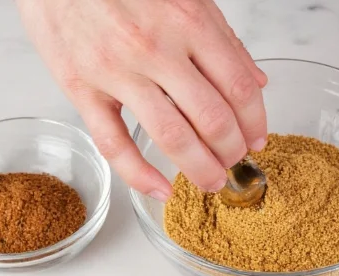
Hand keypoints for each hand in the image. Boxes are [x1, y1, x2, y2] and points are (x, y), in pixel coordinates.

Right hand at [16, 0, 267, 199]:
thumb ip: (222, 39)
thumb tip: (256, 82)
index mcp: (188, 22)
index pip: (238, 88)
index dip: (255, 123)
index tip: (258, 139)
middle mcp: (156, 48)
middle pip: (212, 119)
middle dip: (232, 151)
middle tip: (235, 162)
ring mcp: (117, 71)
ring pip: (171, 137)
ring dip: (200, 169)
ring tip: (211, 181)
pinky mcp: (81, 88)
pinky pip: (113, 143)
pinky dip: (139, 175)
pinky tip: (161, 190)